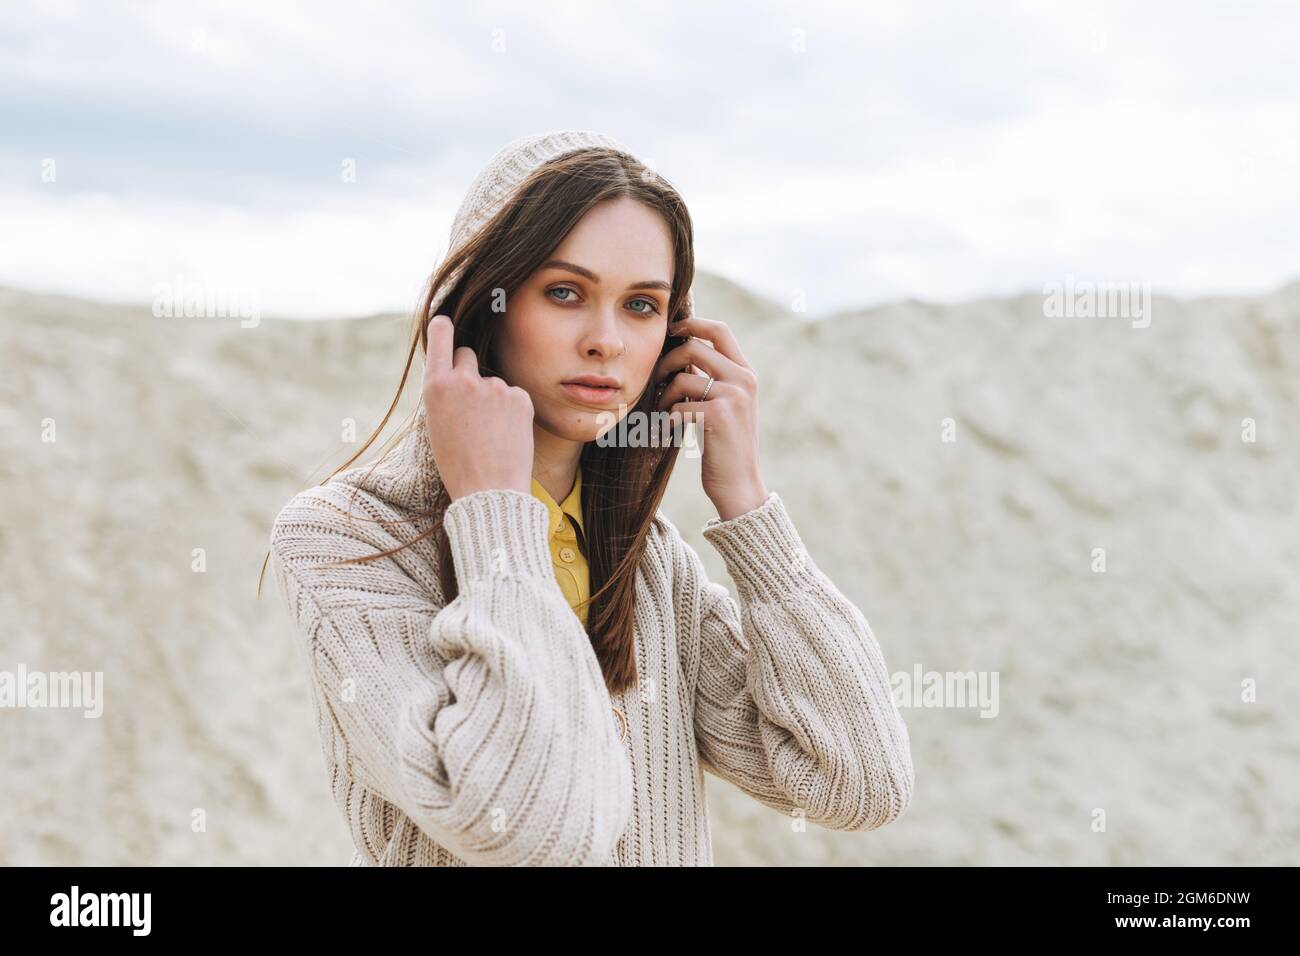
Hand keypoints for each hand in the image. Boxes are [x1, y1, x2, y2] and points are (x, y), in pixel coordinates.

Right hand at [422, 314, 533, 500]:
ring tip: (490, 434)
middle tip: (470, 405)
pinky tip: (507, 434)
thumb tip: (457, 373)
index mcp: (436, 386)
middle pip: (466, 355)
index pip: (440, 335)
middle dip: (467, 371)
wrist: (489, 491)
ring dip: (492, 399)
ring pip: (492, 382)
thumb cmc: (457, 465)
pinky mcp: (520, 397)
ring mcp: (495, 387)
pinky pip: (513, 395)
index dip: (443, 327)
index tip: (445, 322)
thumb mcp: (437, 424)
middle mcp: (465, 380)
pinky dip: (512, 410)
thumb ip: (445, 393)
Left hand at [654, 315, 768, 520]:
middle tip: (656, 381)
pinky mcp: (719, 416)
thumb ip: (709, 378)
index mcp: (745, 373)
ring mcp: (734, 396)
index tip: (671, 330)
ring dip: (664, 397)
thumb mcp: (722, 405)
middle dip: (667, 362)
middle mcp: (744, 380)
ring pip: (682, 378)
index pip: (719, 330)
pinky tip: (669, 432)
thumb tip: (681, 352)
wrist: (739, 484)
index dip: (692, 323)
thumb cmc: (724, 446)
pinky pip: (679, 405)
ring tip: (664, 415)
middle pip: (694, 347)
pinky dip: (667, 419)